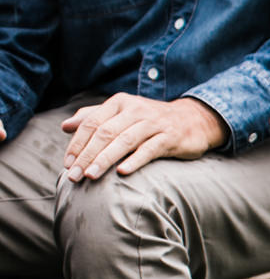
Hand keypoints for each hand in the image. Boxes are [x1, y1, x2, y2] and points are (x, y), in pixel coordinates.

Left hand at [61, 94, 225, 180]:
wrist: (194, 119)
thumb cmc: (151, 120)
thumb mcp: (122, 113)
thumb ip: (94, 117)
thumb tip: (65, 126)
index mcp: (120, 102)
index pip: (92, 122)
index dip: (77, 144)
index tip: (67, 163)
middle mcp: (136, 110)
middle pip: (105, 133)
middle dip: (87, 155)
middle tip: (75, 176)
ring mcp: (154, 123)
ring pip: (124, 141)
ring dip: (105, 159)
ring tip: (91, 176)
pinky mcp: (170, 137)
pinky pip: (149, 149)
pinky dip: (134, 160)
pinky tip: (122, 172)